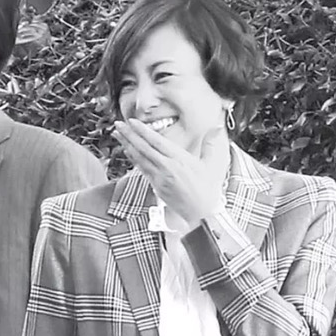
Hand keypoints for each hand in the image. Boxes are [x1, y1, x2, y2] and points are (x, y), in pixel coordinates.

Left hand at [114, 118, 228, 236]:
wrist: (202, 214)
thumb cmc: (208, 190)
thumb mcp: (212, 165)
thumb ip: (211, 144)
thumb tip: (217, 127)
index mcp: (180, 159)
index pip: (157, 141)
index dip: (143, 131)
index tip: (132, 121)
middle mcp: (167, 167)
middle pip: (144, 148)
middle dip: (130, 135)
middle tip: (118, 125)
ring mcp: (160, 178)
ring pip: (140, 158)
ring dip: (127, 145)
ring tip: (118, 135)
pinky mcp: (156, 186)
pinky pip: (142, 169)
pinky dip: (134, 159)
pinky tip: (127, 151)